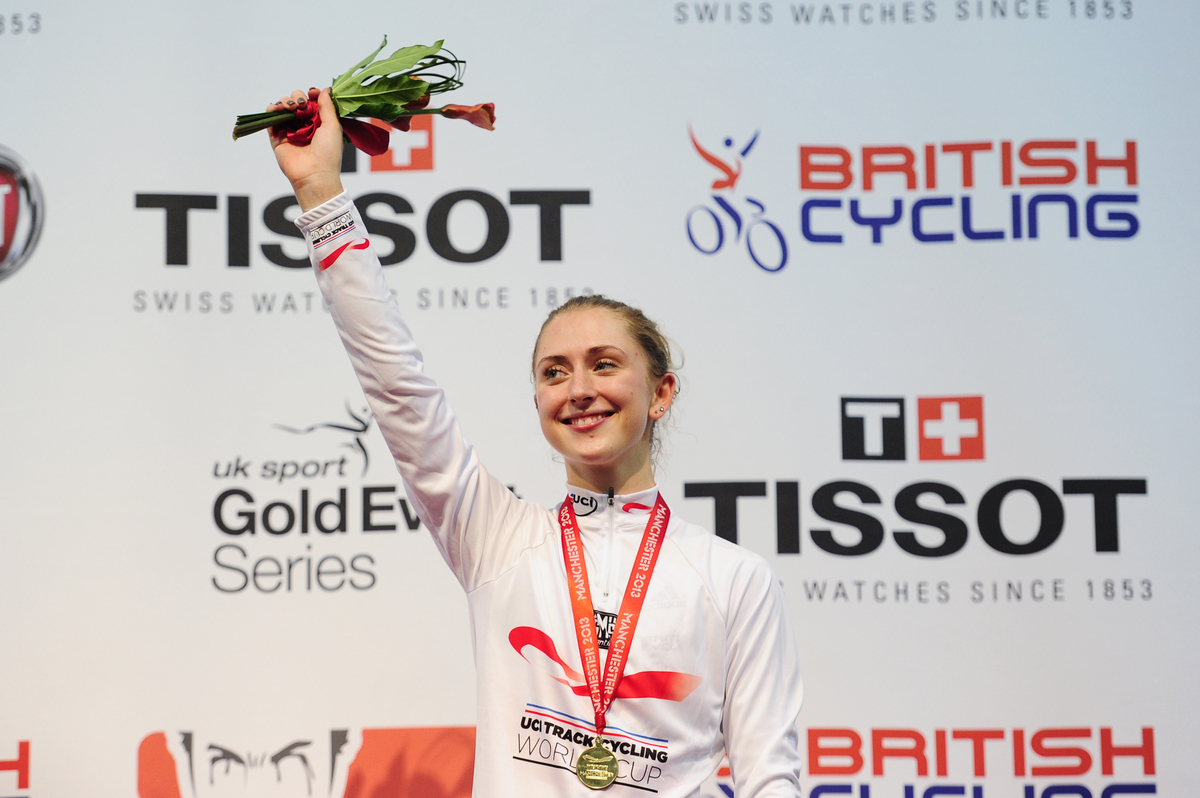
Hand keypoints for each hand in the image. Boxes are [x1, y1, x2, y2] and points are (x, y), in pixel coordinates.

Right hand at [268, 88, 344, 211]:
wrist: (314, 174)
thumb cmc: (328, 153)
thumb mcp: (333, 127)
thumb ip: (328, 107)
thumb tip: (325, 90)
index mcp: (319, 123)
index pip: (313, 102)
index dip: (312, 94)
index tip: (312, 92)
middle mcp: (304, 125)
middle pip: (297, 102)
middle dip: (298, 97)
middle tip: (301, 104)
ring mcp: (290, 131)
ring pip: (283, 107)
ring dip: (285, 101)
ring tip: (291, 107)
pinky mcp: (277, 137)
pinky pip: (271, 118)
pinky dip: (272, 109)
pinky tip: (278, 108)